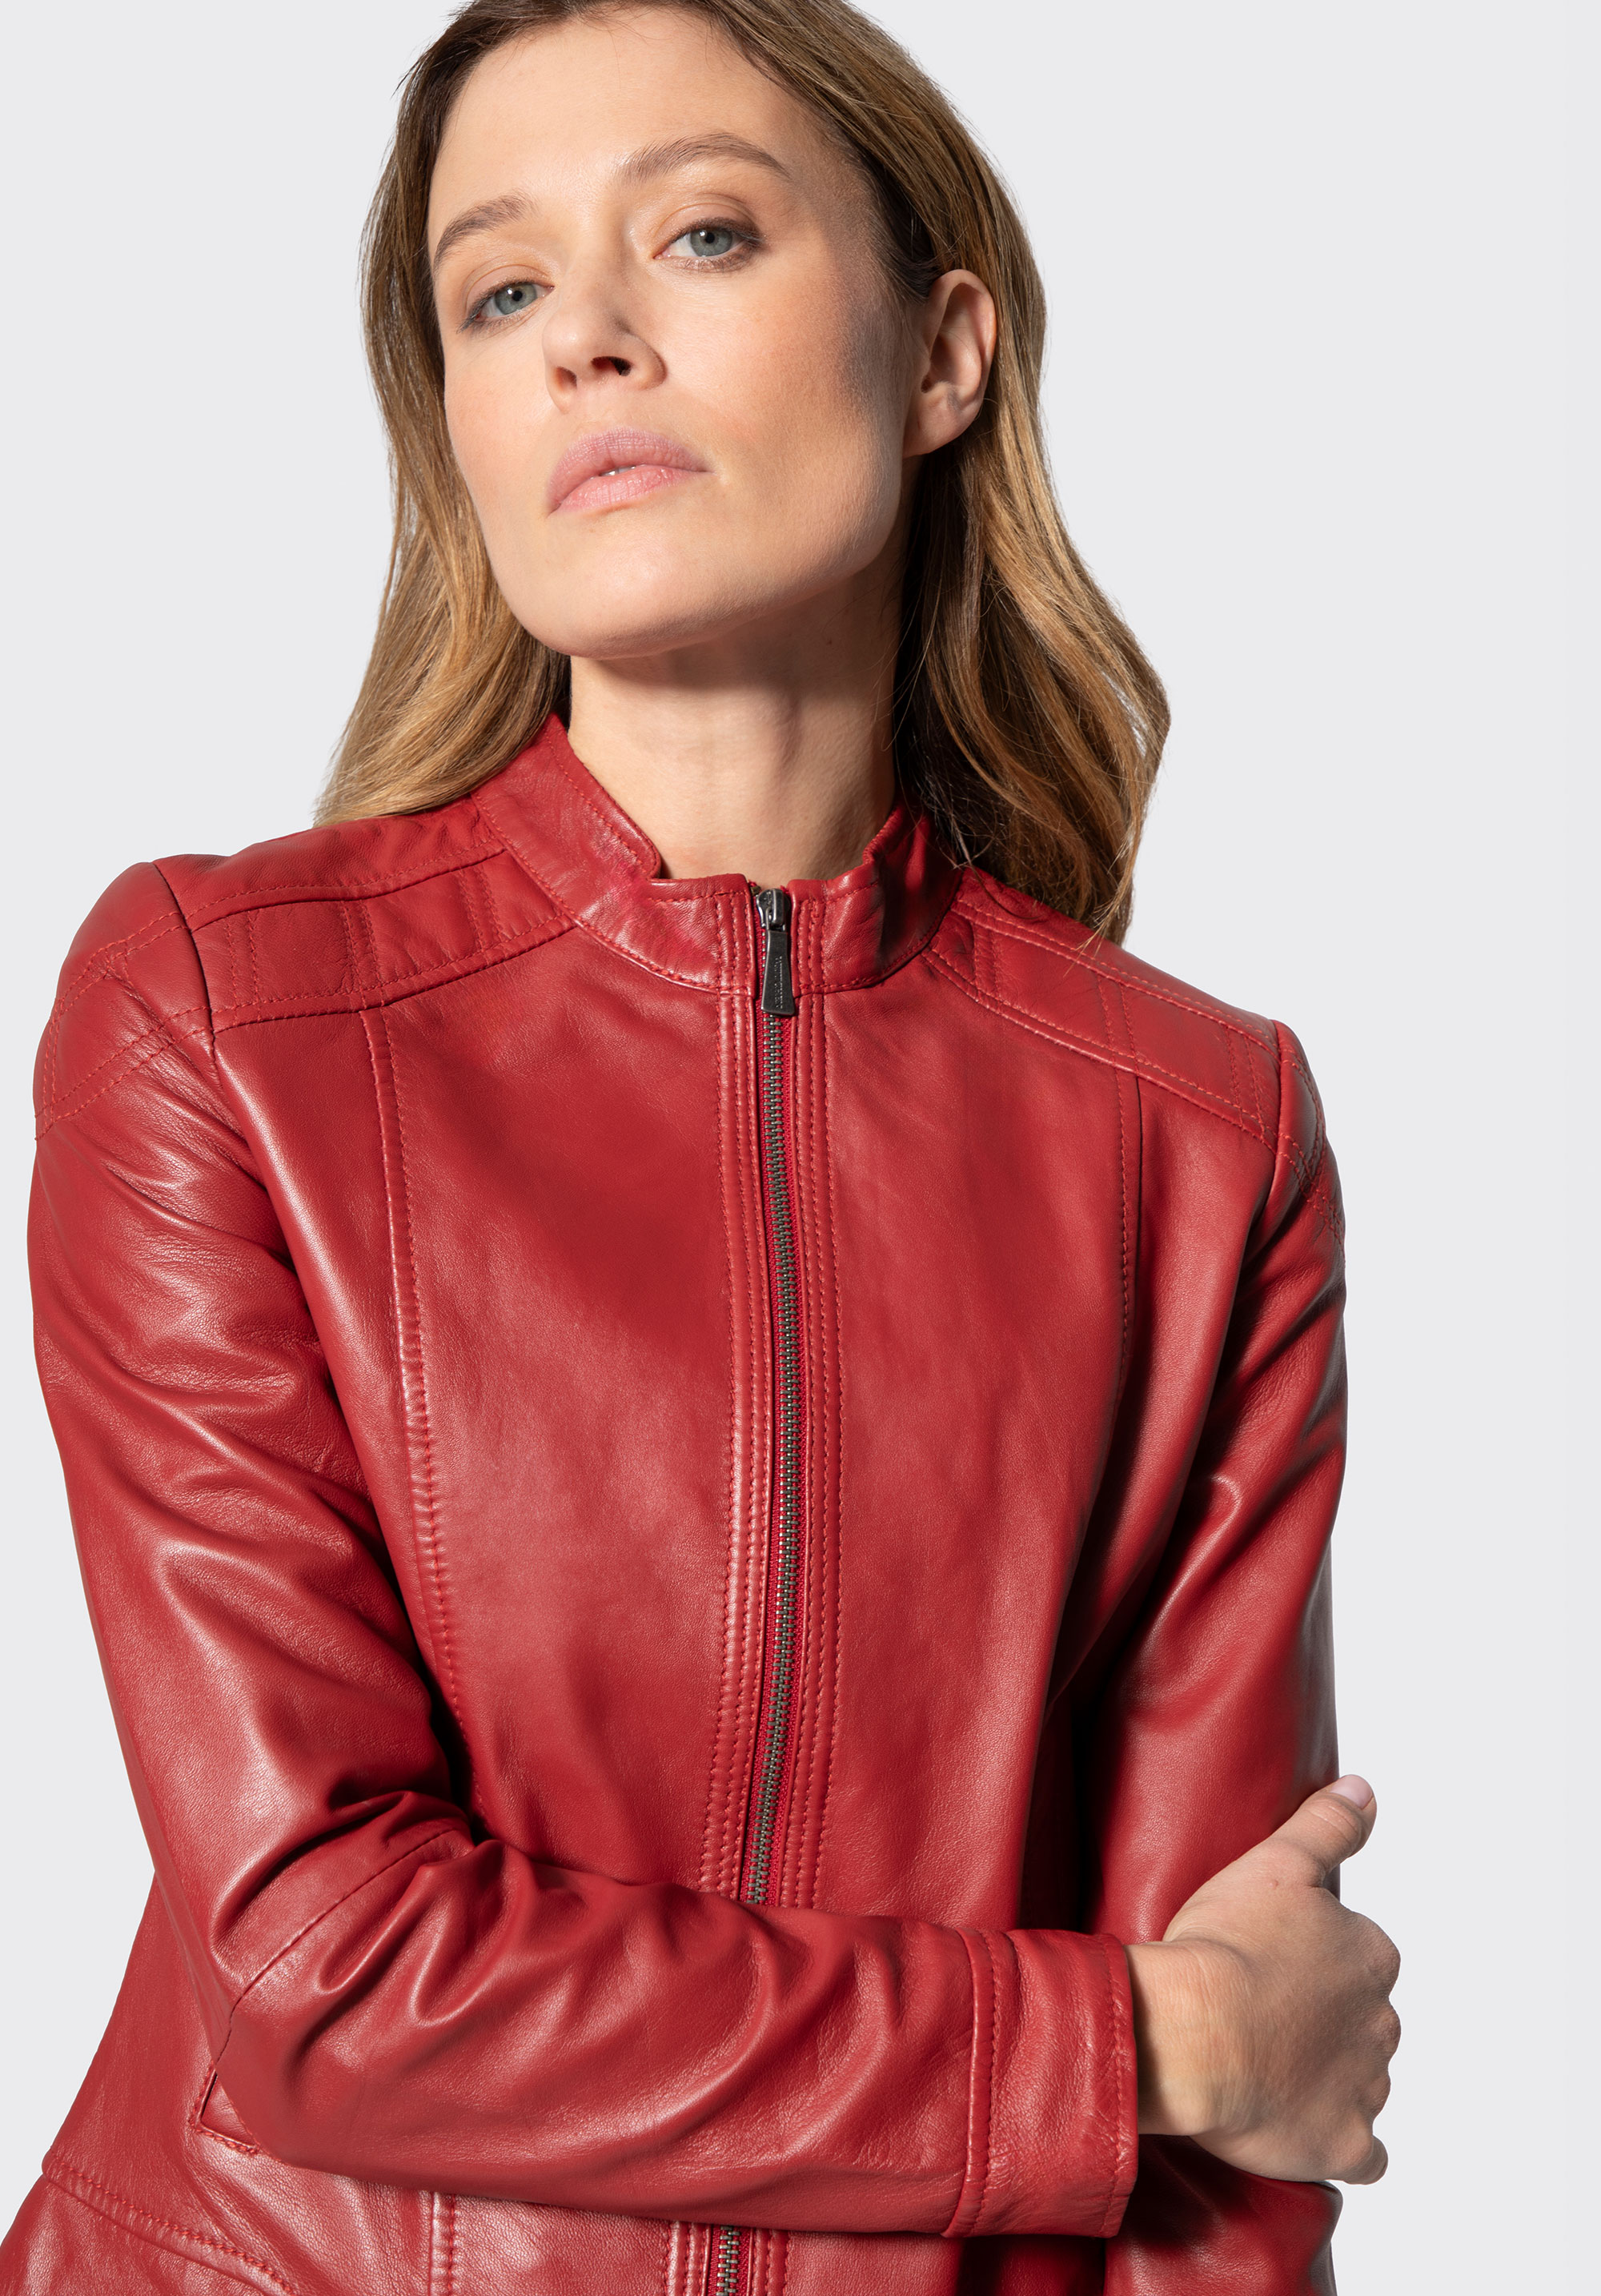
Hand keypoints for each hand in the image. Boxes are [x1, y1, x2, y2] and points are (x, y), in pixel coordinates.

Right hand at [1125, 1777, 1399, 2183]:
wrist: (1191, 2031)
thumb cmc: (1222, 1944)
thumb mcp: (1274, 1864)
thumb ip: (1326, 1826)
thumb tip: (1365, 1790)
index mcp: (1372, 1955)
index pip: (1358, 1957)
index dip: (1311, 1961)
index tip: (1269, 1963)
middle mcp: (1382, 2020)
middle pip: (1361, 2019)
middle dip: (1322, 2020)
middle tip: (1260, 2014)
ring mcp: (1366, 2087)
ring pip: (1361, 2080)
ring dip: (1326, 2077)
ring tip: (1265, 2066)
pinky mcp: (1343, 2144)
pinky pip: (1362, 2154)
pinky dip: (1341, 2144)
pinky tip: (1304, 2128)